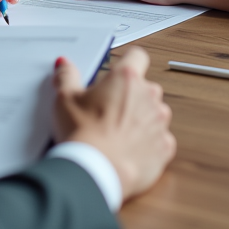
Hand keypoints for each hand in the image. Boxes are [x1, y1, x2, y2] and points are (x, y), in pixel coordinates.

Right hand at [53, 47, 174, 201]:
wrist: (96, 172)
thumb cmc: (83, 134)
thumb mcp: (64, 99)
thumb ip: (67, 76)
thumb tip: (64, 65)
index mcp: (126, 78)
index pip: (137, 57)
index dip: (128, 63)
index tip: (118, 73)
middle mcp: (149, 96)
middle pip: (146, 88)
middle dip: (130, 96)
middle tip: (107, 110)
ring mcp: (160, 122)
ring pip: (154, 114)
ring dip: (141, 120)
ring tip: (117, 133)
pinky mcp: (165, 147)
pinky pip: (160, 140)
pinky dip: (148, 144)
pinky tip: (127, 150)